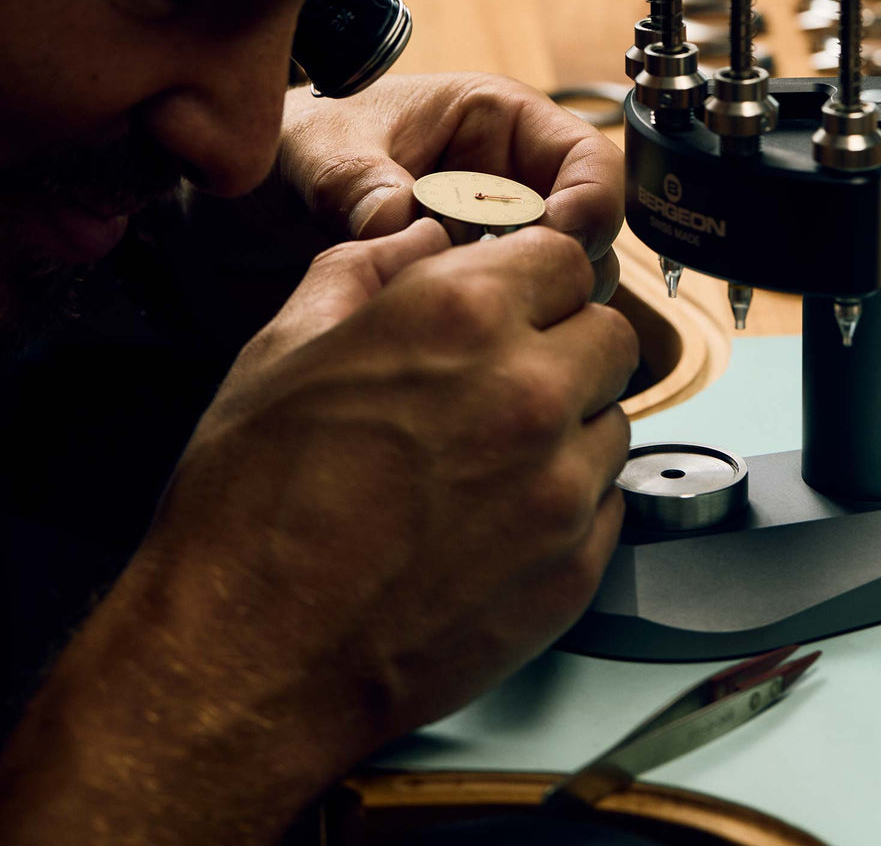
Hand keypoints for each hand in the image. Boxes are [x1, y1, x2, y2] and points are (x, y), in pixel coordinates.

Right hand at [0, 219, 636, 842]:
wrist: (250, 659)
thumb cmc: (252, 508)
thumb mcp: (281, 348)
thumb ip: (365, 268)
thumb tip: (418, 238)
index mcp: (461, 315)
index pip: (564, 256)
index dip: (533, 277)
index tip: (513, 299)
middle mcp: (530, 390)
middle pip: (609, 335)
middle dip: (565, 344)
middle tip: (505, 376)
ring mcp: (562, 486)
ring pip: (613, 420)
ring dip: (570, 425)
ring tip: (489, 458)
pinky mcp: (575, 568)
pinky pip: (606, 504)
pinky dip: (568, 502)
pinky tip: (496, 519)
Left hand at [276, 72, 623, 300]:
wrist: (259, 201)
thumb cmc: (301, 148)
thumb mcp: (319, 152)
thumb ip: (354, 181)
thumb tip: (394, 217)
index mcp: (497, 119)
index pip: (587, 159)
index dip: (590, 203)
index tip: (558, 246)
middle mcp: (512, 179)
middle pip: (590, 232)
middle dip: (566, 270)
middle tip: (516, 299)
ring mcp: (498, 237)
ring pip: (561, 281)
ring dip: (532, 306)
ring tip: (469, 318)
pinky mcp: (478, 286)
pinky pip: (515, 312)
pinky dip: (498, 330)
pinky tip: (450, 338)